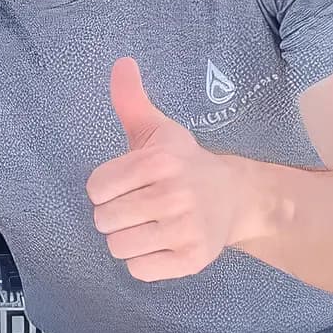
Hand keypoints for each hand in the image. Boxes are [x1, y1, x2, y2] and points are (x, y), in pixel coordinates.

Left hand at [86, 59, 277, 280]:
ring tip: (149, 226)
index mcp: (160, 161)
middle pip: (104, 221)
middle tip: (139, 207)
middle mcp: (173, 195)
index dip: (106, 189)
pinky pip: (139, 270)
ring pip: (118, 247)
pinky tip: (161, 244)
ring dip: (128, 240)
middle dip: (115, 216)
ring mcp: (184, 229)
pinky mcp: (192, 259)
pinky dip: (144, 261)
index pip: (96, 188)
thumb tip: (121, 63)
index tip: (127, 185)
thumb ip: (131, 100)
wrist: (235, 197)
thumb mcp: (158, 130)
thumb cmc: (184, 164)